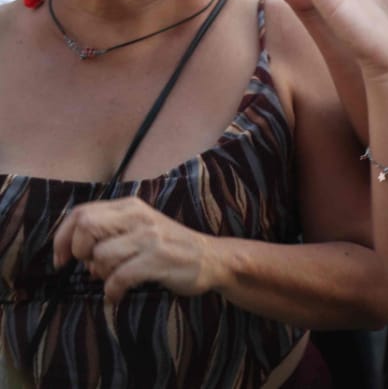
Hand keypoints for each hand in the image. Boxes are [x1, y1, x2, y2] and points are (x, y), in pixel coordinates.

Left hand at [52, 197, 219, 303]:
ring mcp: (150, 238)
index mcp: (131, 206)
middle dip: (79, 252)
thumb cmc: (170, 246)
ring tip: (113, 279)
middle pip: (87, 227)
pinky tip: (117, 295)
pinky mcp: (158, 260)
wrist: (211, 258)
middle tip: (89, 266)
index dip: (62, 237)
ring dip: (100, 275)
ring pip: (101, 256)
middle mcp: (139, 217)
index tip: (61, 259)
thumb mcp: (140, 227)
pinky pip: (118, 278)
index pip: (82, 212)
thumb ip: (110, 229)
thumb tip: (73, 250)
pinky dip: (112, 292)